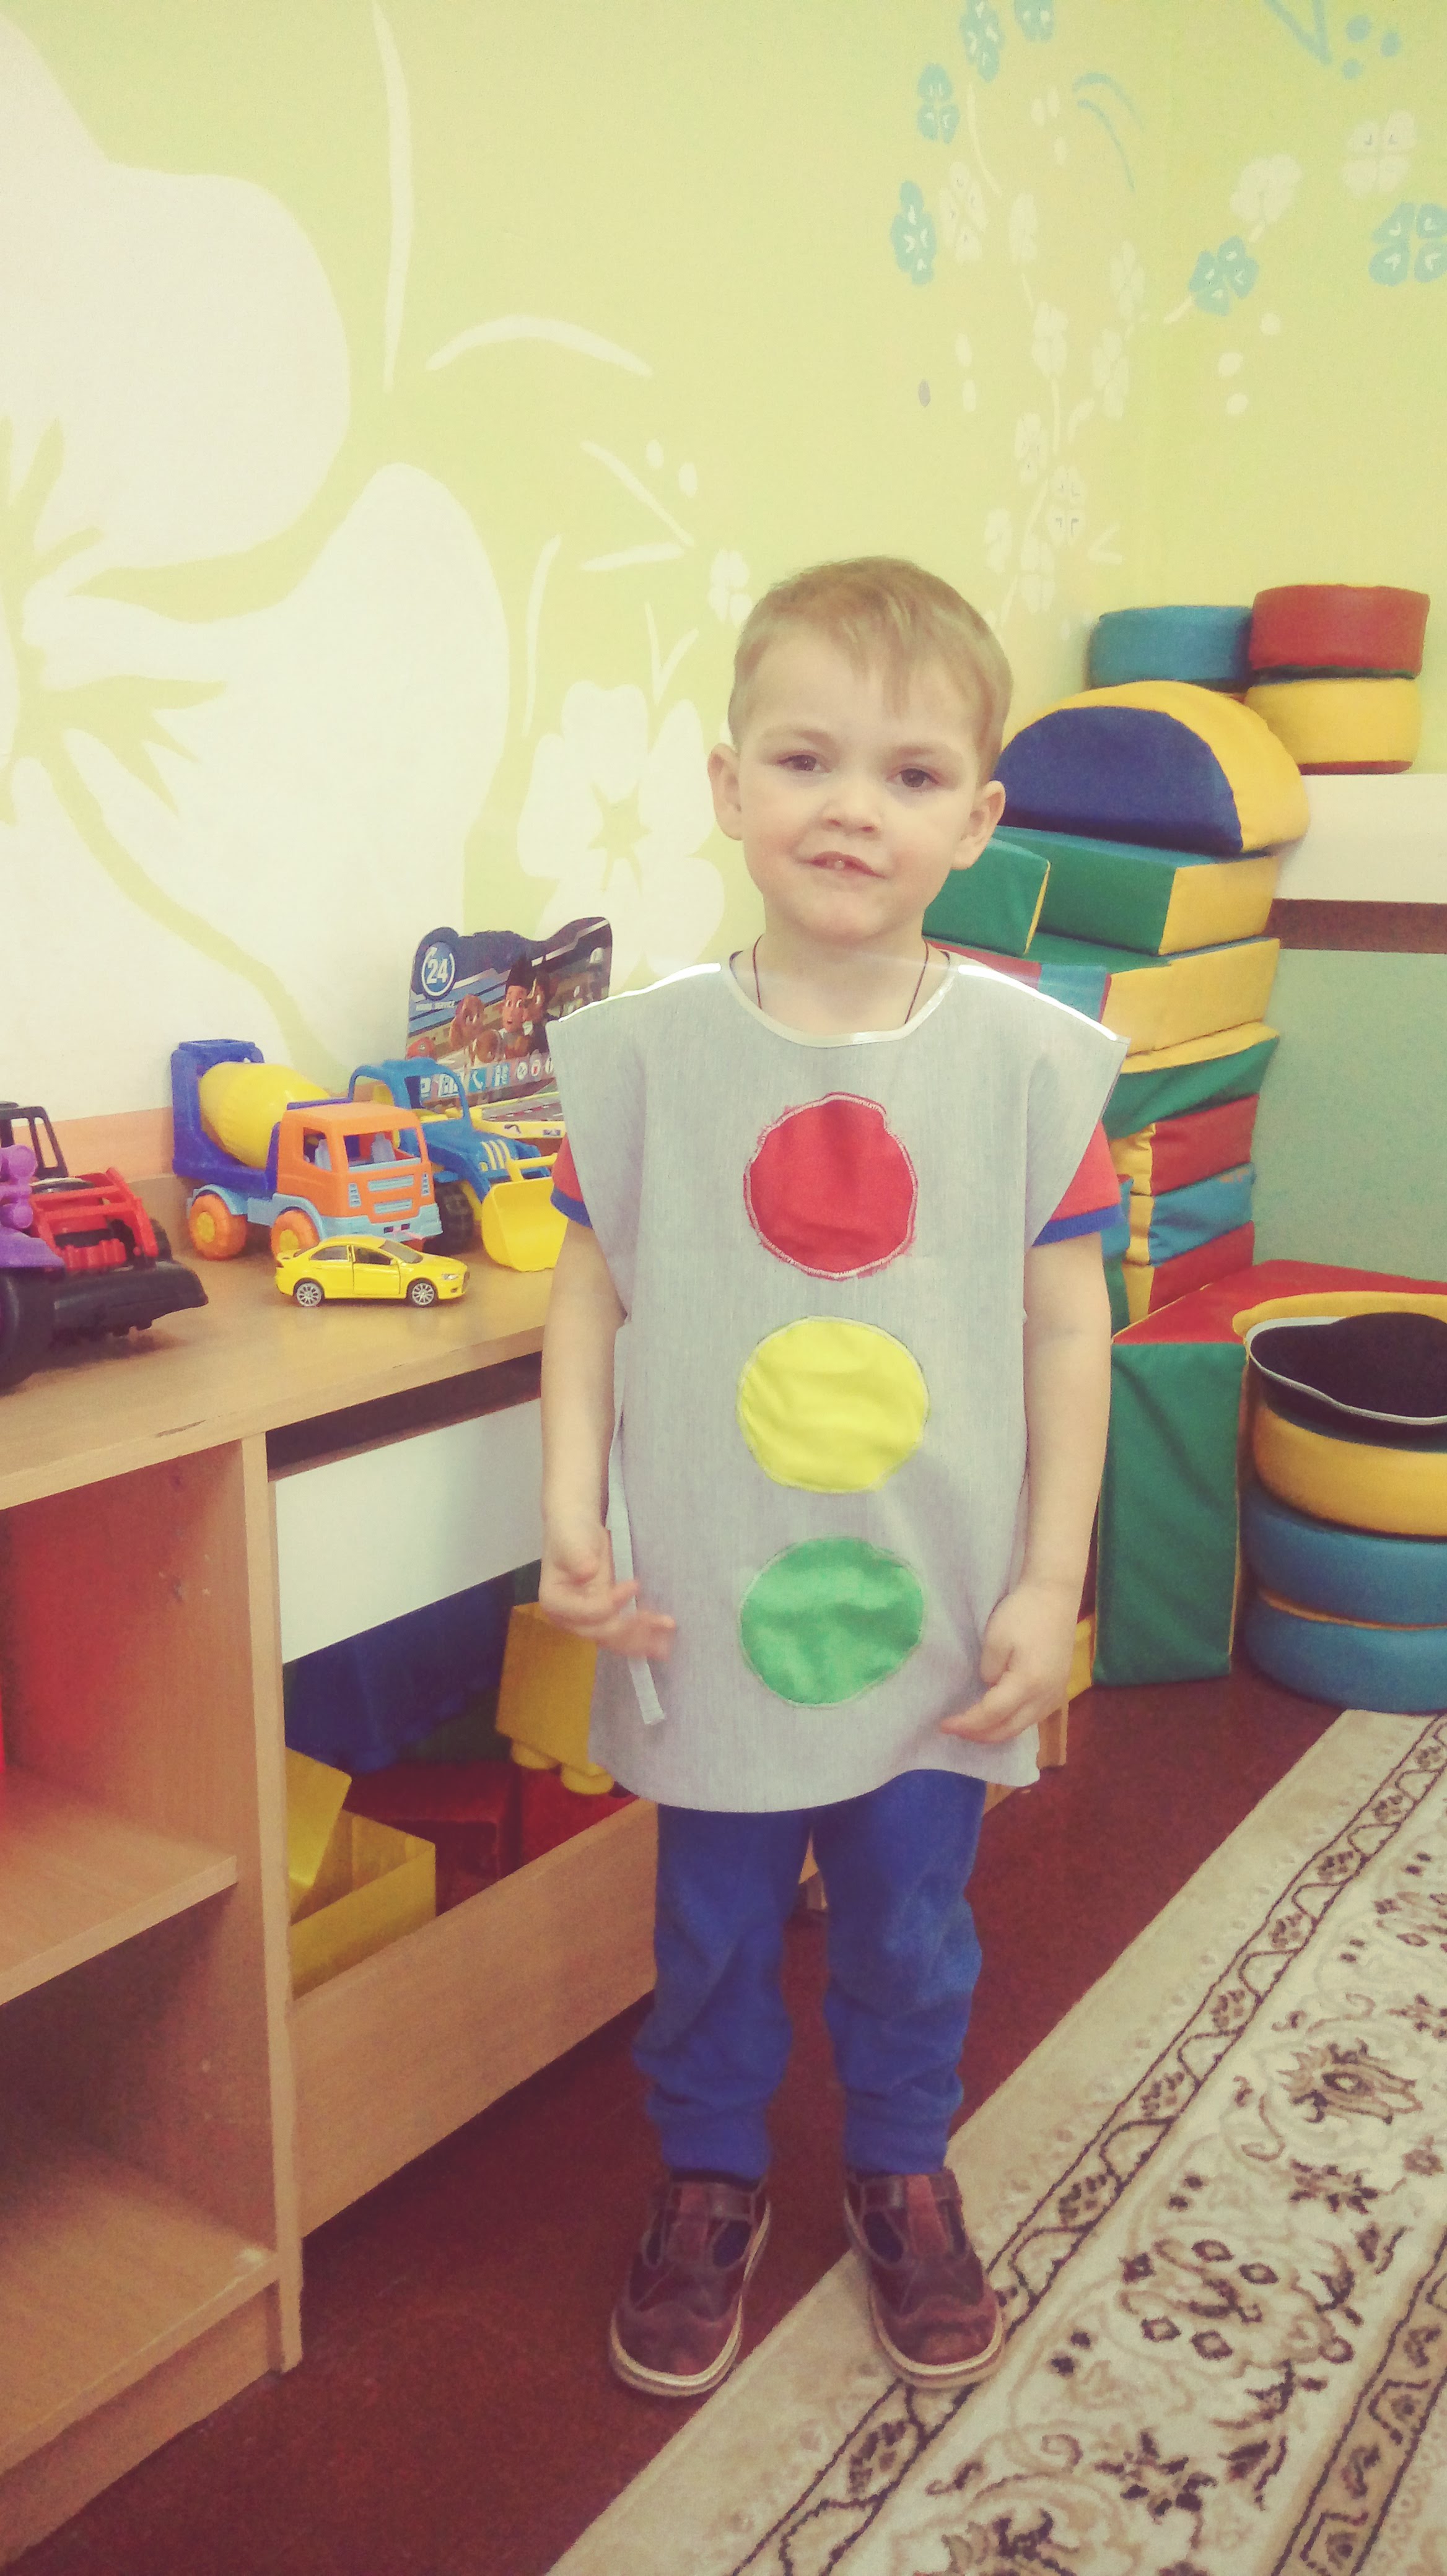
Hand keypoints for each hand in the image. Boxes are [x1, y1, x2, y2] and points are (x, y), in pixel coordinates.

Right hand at [539, 1517, 674, 1660]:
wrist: (580, 1529)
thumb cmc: (572, 1533)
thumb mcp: (571, 1540)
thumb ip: (577, 1556)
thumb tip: (587, 1571)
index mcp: (555, 1602)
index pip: (586, 1612)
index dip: (611, 1604)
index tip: (635, 1584)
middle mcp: (570, 1619)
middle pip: (603, 1632)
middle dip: (633, 1629)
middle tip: (663, 1621)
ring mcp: (588, 1622)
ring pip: (616, 1639)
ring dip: (643, 1641)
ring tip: (667, 1642)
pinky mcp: (605, 1619)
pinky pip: (623, 1633)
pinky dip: (642, 1637)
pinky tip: (662, 1639)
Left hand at [939, 1579, 1077, 1743]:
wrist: (1055, 1596)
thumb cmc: (1023, 1612)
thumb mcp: (995, 1638)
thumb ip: (988, 1670)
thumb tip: (989, 1687)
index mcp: (1028, 1683)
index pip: (991, 1715)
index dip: (967, 1723)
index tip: (944, 1725)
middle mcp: (1045, 1697)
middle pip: (1009, 1730)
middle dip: (979, 1735)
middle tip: (955, 1730)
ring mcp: (1056, 1695)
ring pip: (1022, 1727)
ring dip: (996, 1732)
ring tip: (973, 1727)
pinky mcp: (1059, 1690)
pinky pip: (1033, 1717)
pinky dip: (1012, 1722)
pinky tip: (998, 1717)